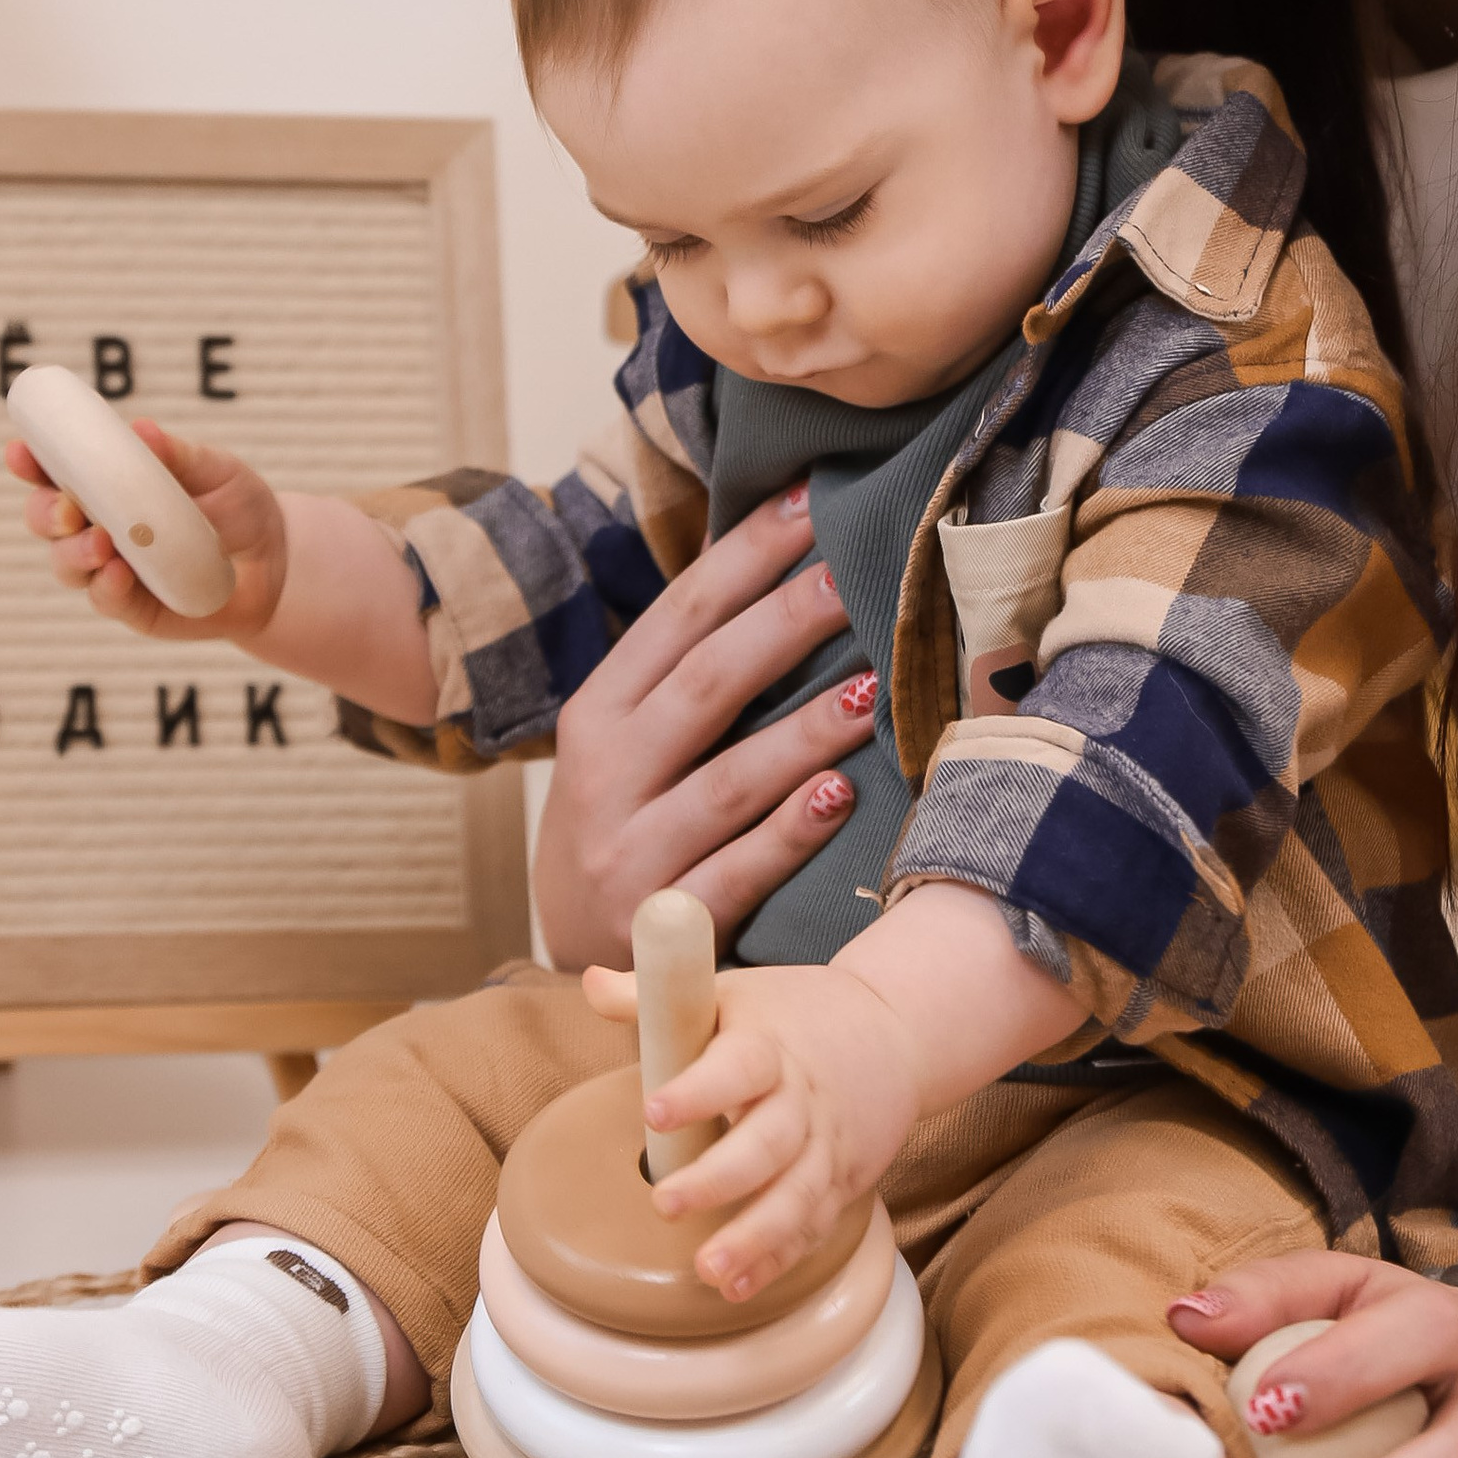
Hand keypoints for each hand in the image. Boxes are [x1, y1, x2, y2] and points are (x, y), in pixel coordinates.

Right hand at [7, 420, 287, 645]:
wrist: (278, 563)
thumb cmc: (239, 506)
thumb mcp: (216, 470)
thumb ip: (178, 454)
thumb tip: (142, 430)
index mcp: (109, 486)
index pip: (57, 472)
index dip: (33, 463)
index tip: (19, 451)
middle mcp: (99, 527)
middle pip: (47, 521)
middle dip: (45, 512)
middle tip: (67, 507)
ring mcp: (111, 570)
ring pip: (66, 564)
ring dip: (74, 553)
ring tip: (101, 543)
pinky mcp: (133, 608)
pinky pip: (106, 599)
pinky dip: (106, 586)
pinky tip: (118, 573)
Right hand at [534, 482, 881, 973]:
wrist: (582, 956)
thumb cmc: (629, 819)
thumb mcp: (627, 739)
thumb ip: (686, 665)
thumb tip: (772, 546)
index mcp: (598, 713)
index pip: (677, 618)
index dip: (743, 558)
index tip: (809, 501)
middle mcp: (605, 777)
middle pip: (704, 686)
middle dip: (782, 627)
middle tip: (851, 579)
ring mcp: (631, 855)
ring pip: (727, 781)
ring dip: (803, 732)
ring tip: (874, 687)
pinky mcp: (665, 926)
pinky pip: (737, 873)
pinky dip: (789, 834)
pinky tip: (840, 796)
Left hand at [582, 955, 923, 1303]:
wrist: (892, 1031)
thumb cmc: (792, 1015)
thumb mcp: (732, 995)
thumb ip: (658, 997)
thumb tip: (593, 983)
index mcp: (770, 1046)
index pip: (737, 1067)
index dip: (697, 1090)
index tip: (653, 1111)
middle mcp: (802, 1100)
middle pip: (768, 1144)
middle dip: (719, 1180)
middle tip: (665, 1205)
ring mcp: (826, 1147)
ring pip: (796, 1197)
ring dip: (754, 1237)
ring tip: (708, 1270)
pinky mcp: (840, 1183)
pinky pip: (811, 1227)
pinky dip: (777, 1259)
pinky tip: (738, 1287)